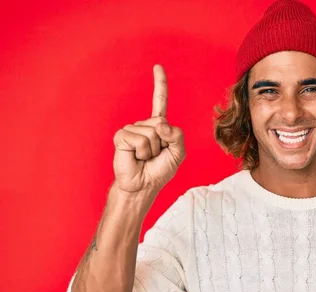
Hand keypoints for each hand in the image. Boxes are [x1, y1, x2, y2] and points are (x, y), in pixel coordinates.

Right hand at [112, 64, 185, 193]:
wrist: (143, 185)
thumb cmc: (159, 170)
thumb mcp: (178, 153)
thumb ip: (177, 135)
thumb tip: (160, 124)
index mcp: (158, 126)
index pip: (160, 101)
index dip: (159, 84)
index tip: (157, 66)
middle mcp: (145, 125)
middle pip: (161, 124)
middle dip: (163, 143)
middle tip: (155, 156)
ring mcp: (132, 129)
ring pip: (152, 132)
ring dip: (153, 150)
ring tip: (145, 158)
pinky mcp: (122, 136)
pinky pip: (139, 139)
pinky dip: (142, 151)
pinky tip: (136, 157)